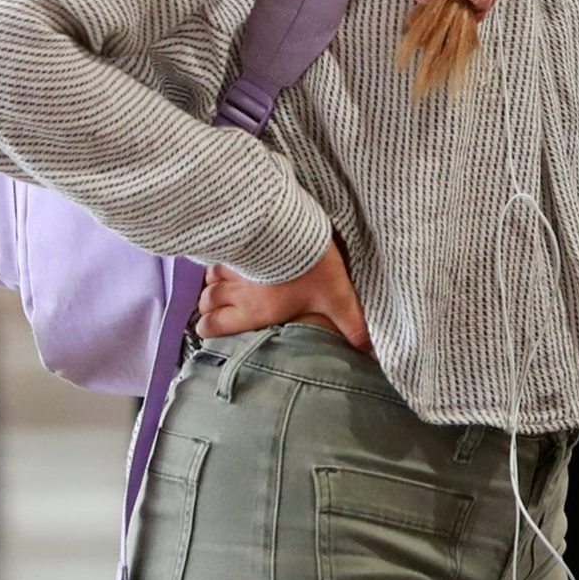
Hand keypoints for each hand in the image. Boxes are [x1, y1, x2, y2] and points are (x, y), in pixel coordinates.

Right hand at [197, 239, 368, 351]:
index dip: (209, 328)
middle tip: (221, 304)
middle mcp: (235, 291)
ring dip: (214, 282)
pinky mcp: (234, 241)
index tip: (215, 326)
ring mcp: (231, 265)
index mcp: (253, 310)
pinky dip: (219, 257)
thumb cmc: (310, 267)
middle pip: (206, 303)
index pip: (212, 327)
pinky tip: (230, 255)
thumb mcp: (337, 298)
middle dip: (210, 306)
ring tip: (226, 282)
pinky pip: (216, 254)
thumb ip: (353, 326)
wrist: (290, 227)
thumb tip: (372, 353)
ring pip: (208, 279)